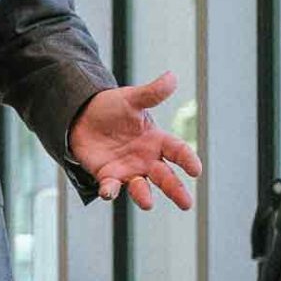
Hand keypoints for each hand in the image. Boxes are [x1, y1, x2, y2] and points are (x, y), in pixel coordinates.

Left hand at [68, 71, 201, 210]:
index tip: (196, 170)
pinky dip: (111, 191)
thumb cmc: (113, 108)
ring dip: (144, 196)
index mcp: (157, 140)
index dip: (187, 160)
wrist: (83, 115)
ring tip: (148, 203)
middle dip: (175, 190)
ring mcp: (128, 170)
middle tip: (186, 203)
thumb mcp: (132, 98)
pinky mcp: (108, 176)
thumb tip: (172, 77)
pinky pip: (111, 187)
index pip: (178, 151)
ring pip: (141, 188)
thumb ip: (152, 93)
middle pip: (166, 177)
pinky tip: (109, 192)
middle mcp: (146, 159)